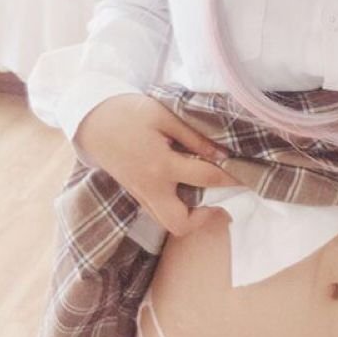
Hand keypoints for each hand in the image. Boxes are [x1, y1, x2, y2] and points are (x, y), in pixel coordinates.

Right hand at [73, 93, 238, 236]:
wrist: (90, 120)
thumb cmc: (128, 113)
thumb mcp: (164, 116)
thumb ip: (194, 137)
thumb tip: (222, 154)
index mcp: (160, 166)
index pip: (206, 177)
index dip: (232, 176)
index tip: (247, 174)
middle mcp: (150, 187)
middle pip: (180, 223)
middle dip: (205, 218)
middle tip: (221, 201)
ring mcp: (140, 194)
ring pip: (167, 222)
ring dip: (190, 216)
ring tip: (206, 197)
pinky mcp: (135, 193)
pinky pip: (159, 212)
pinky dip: (176, 208)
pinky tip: (187, 190)